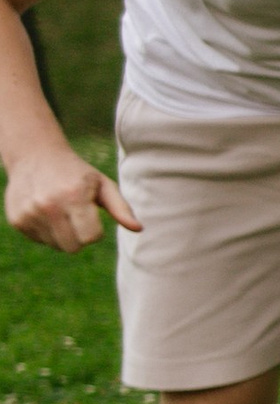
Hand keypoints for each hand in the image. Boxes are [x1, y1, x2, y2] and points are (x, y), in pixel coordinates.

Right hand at [6, 141, 140, 251]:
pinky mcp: (16, 220)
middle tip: (77, 216)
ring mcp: (28, 213)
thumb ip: (121, 208)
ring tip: (60, 211)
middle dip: (80, 236)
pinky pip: (40, 240)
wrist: (35, 156)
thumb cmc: (77, 173)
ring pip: (56, 245)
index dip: (95, 231)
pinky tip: (45, 211)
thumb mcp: (102, 184)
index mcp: (73, 196)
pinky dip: (46, 231)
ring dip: (63, 234)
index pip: (90, 237)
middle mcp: (47, 206)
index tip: (92, 216)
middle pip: (73, 247)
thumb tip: (139, 229)